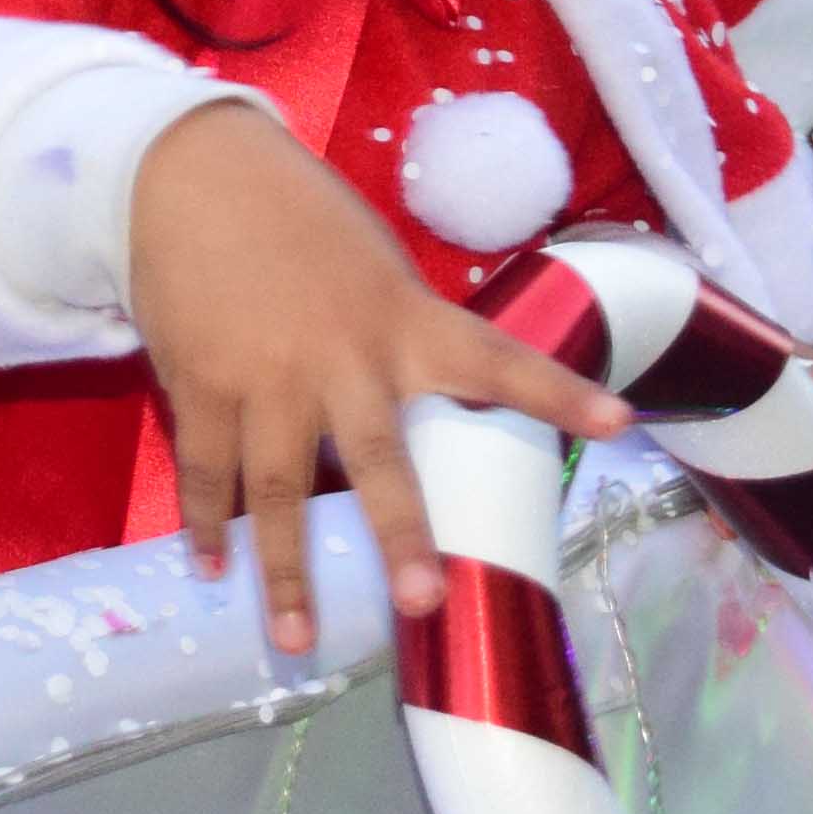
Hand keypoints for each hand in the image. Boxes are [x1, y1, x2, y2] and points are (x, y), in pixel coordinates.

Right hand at [126, 101, 628, 657]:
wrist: (193, 173)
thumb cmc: (301, 225)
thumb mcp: (374, 271)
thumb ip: (401, 340)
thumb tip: (427, 411)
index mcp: (403, 320)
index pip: (496, 359)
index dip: (559, 393)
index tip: (619, 422)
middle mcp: (343, 356)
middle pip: (379, 460)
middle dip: (402, 534)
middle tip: (426, 602)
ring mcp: (268, 376)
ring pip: (280, 490)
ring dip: (285, 571)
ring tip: (297, 640)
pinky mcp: (203, 384)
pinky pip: (210, 471)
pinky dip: (207, 525)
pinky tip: (213, 570)